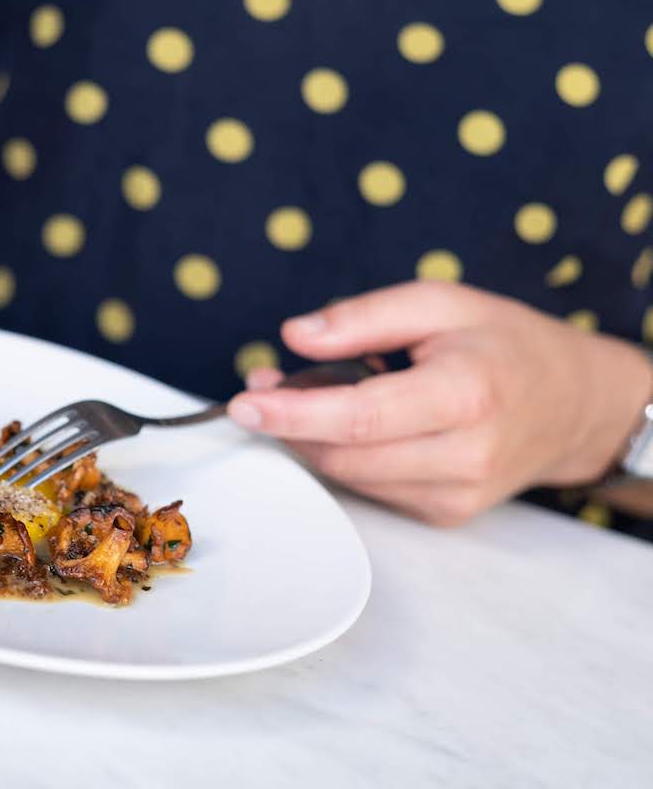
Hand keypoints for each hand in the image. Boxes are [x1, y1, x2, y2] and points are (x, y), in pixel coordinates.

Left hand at [228, 282, 652, 524]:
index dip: (293, 414)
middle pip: (344, 454)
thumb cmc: (504, 344)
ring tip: (307, 399)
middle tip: (266, 388)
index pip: (360, 417)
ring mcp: (457, 494)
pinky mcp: (446, 514)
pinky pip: (371, 490)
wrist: (574, 405)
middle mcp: (465, 454)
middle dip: (291, 424)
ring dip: (311, 441)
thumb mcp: (441, 302)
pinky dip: (345, 459)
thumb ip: (365, 317)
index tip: (243, 404)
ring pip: (350, 478)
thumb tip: (296, 336)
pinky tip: (353, 428)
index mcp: (466, 393)